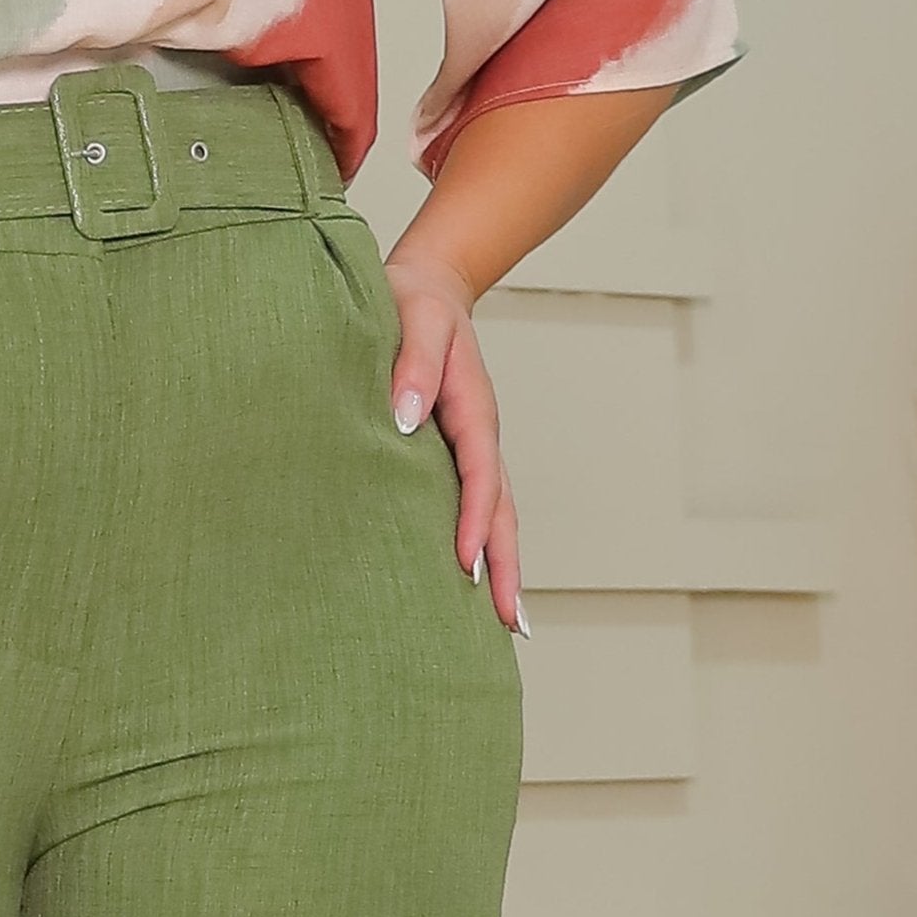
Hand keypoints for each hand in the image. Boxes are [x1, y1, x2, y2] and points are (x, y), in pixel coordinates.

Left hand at [381, 239, 524, 632]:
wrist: (424, 289)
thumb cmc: (410, 304)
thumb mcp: (412, 320)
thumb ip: (411, 364)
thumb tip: (405, 418)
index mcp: (472, 409)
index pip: (479, 475)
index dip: (475, 520)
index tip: (467, 564)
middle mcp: (480, 438)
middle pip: (502, 512)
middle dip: (507, 568)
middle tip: (511, 626)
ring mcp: (472, 451)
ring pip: (496, 518)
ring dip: (503, 569)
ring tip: (507, 627)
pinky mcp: (455, 457)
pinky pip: (474, 508)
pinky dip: (482, 548)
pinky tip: (472, 586)